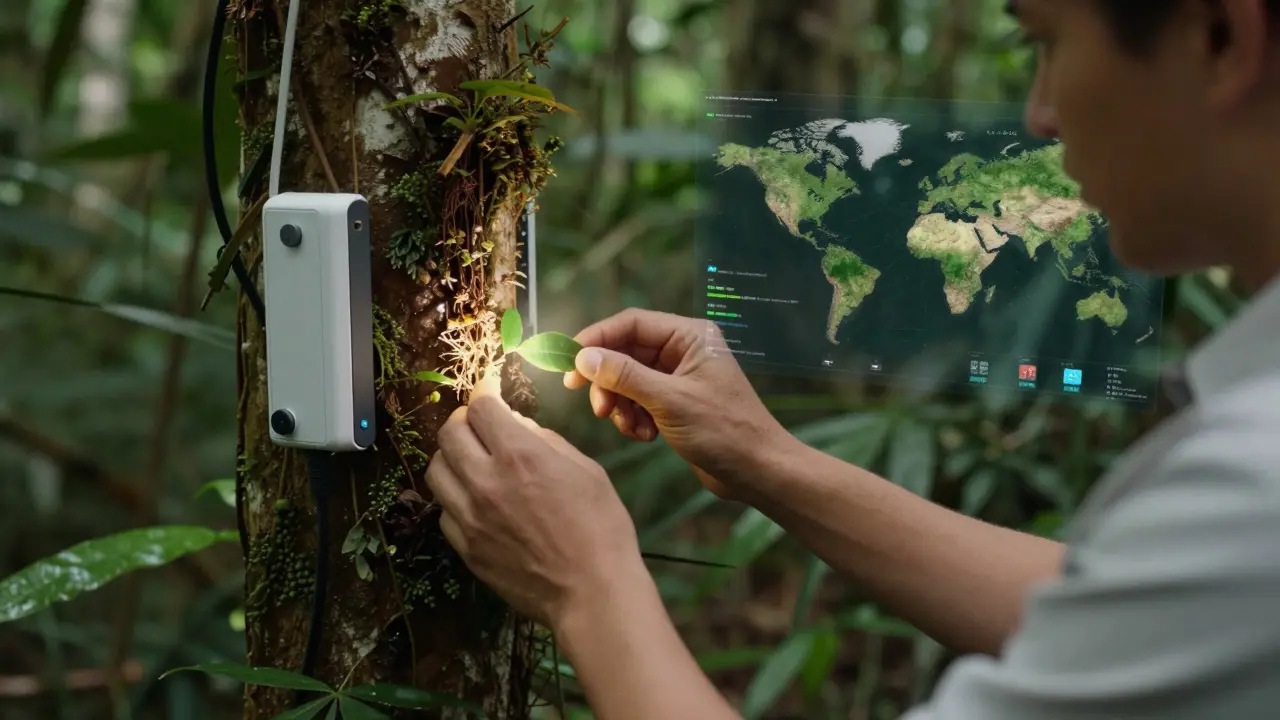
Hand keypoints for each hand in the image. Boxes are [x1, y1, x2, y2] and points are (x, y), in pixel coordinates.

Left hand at [426, 376, 644, 627]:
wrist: (591, 593)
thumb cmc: (601, 528)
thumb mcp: (585, 470)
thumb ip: (546, 441)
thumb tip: (519, 428)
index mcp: (520, 455)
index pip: (480, 407)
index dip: (485, 394)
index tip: (489, 392)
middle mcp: (485, 481)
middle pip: (448, 433)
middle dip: (463, 421)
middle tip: (479, 425)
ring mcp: (470, 517)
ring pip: (436, 471)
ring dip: (452, 458)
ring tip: (472, 462)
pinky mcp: (465, 547)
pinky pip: (444, 511)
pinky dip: (456, 498)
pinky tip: (477, 502)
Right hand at [564, 309, 787, 499]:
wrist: (757, 471)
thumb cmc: (723, 430)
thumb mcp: (670, 401)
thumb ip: (625, 376)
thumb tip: (583, 356)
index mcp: (690, 336)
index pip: (631, 323)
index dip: (596, 339)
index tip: (568, 362)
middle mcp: (683, 350)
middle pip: (625, 352)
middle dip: (608, 381)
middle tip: (598, 408)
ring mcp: (678, 377)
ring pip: (628, 380)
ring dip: (621, 404)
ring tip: (631, 428)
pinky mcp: (674, 402)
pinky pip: (638, 400)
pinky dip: (634, 417)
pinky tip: (646, 436)